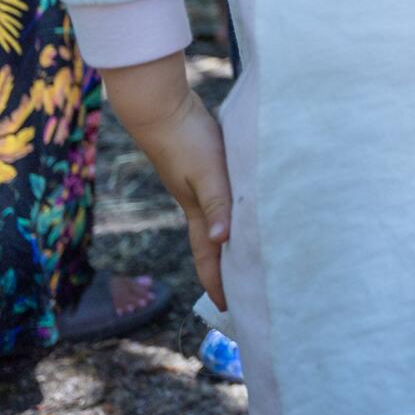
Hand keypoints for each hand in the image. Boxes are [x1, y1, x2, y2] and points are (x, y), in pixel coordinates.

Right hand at [134, 90, 231, 309]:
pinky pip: (223, 199)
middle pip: (213, 245)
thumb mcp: (207, 173)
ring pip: (219, 222)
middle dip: (227, 268)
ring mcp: (198, 186)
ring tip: (253, 252)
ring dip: (234, 239)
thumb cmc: (186, 140)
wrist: (161, 107)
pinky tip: (248, 206)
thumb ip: (217, 203)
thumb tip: (222, 241)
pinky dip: (235, 210)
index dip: (218, 282)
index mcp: (197, 212)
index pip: (208, 256)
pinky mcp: (204, 168)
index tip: (230, 307)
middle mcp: (198, 204)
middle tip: (247, 288)